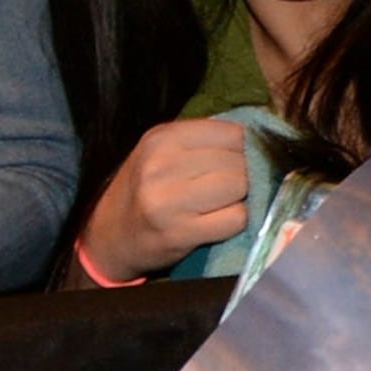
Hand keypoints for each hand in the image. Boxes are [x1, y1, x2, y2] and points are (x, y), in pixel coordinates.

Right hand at [81, 116, 254, 280]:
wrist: (108, 237)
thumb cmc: (146, 189)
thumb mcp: (164, 152)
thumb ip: (205, 140)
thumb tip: (262, 138)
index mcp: (162, 138)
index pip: (233, 133)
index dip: (243, 149)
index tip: (233, 162)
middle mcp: (161, 166)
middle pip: (239, 161)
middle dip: (243, 175)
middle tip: (224, 189)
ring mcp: (168, 201)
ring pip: (241, 187)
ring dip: (240, 198)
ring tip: (219, 204)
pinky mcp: (178, 232)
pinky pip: (236, 219)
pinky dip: (235, 221)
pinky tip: (216, 223)